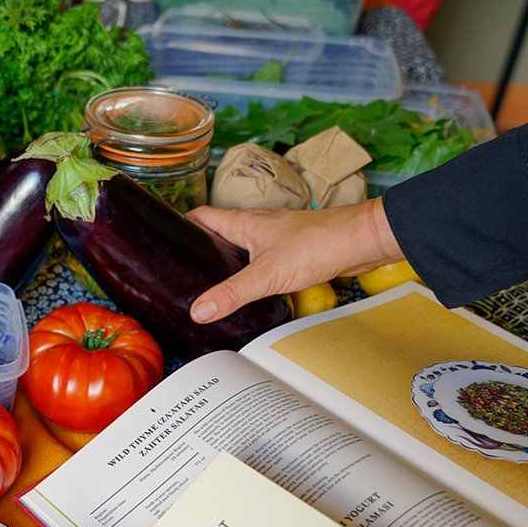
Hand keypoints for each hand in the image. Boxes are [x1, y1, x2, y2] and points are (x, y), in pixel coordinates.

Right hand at [186, 198, 403, 323]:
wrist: (361, 241)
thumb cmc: (319, 244)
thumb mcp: (266, 275)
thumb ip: (231, 294)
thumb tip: (198, 310)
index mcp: (244, 223)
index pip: (203, 215)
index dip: (183, 223)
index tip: (166, 235)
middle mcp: (259, 226)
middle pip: (221, 231)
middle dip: (202, 245)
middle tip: (185, 266)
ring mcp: (277, 237)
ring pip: (243, 245)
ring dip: (228, 258)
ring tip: (213, 279)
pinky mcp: (294, 250)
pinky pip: (263, 257)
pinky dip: (252, 269)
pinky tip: (253, 286)